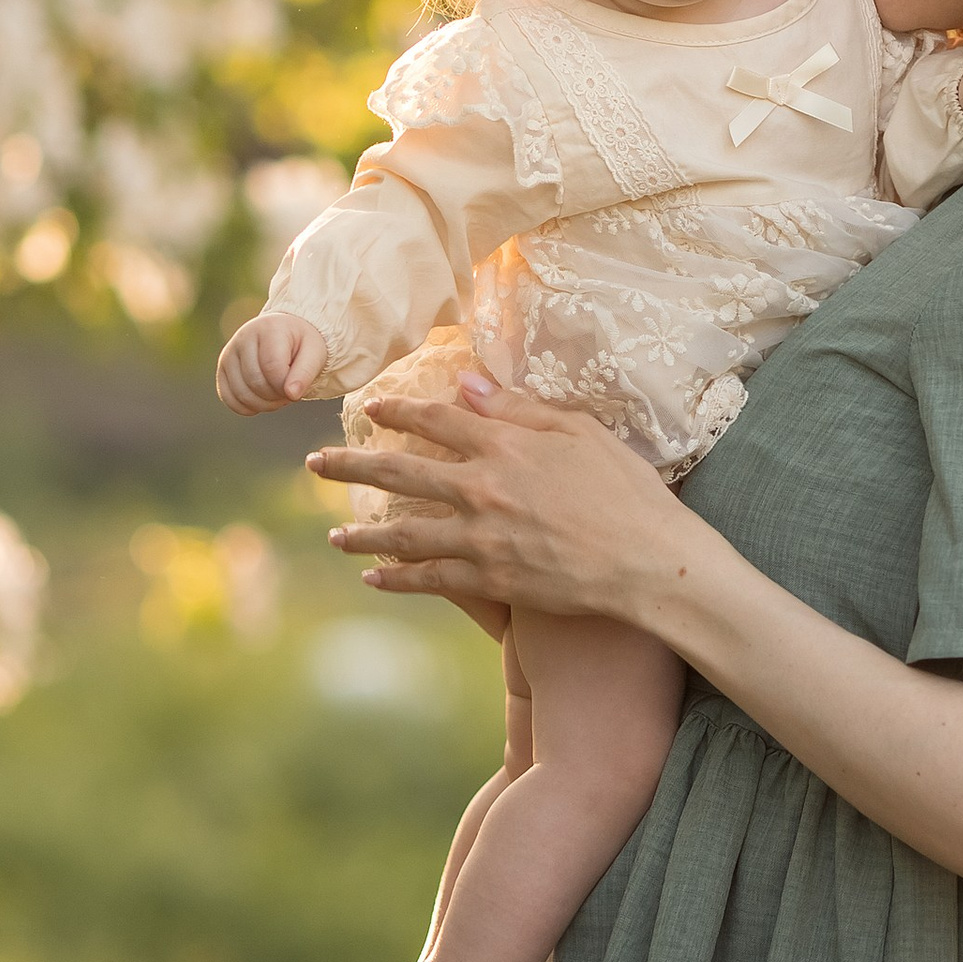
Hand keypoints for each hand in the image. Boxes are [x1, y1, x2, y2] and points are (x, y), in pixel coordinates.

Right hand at [216, 309, 329, 411]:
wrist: (287, 336)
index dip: (286, 386)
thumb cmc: (302, 345)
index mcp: (269, 328)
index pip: (272, 367)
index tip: (297, 386)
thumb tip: (292, 394)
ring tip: (277, 393)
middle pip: (255, 382)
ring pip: (241, 394)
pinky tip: (262, 399)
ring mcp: (229, 353)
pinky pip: (229, 399)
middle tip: (288, 390)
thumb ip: (305, 373)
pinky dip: (248, 407)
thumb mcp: (315, 353)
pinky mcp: (222, 369)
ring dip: (264, 404)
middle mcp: (243, 337)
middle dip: (276, 396)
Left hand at [319, 378, 680, 621]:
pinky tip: (372, 576)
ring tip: (331, 532)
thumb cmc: (624, 489)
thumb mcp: (579, 431)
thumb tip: (465, 382)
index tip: (370, 409)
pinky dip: (395, 578)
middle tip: (315, 464)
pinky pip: (428, 578)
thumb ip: (517, 408)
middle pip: (399, 471)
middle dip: (350, 466)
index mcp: (504, 443)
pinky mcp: (490, 578)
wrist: (648, 560)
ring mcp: (481, 536)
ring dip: (361, 532)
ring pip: (402, 532)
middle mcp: (482, 486)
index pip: (435, 419)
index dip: (398, 412)